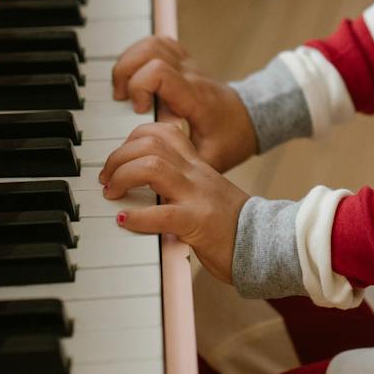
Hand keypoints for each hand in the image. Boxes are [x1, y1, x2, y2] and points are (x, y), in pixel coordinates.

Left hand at [99, 122, 247, 283]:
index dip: (132, 138)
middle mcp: (195, 174)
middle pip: (150, 144)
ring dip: (123, 178)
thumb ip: (180, 184)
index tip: (118, 158)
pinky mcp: (197, 222)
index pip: (161, 131)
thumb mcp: (204, 193)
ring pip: (153, 168)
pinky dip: (137, 216)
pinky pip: (162, 214)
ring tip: (112, 194)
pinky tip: (124, 219)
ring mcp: (197, 196)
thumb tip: (146, 187)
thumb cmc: (232, 224)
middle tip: (107, 179)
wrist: (266, 242)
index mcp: (197, 165)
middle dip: (119, 157)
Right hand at [108, 35, 258, 173]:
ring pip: (153, 42)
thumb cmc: (230, 139)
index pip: (159, 72)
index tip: (138, 111)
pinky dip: (140, 54)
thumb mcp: (210, 160)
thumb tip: (157, 185)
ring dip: (130, 61)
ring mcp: (188, 65)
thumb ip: (183, 168)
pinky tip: (136, 77)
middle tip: (122, 100)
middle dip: (126, 72)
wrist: (250, 120)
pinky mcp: (184, 62)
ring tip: (125, 89)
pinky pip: (158, 43)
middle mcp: (191, 75)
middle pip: (150, 50)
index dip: (139, 86)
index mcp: (195, 97)